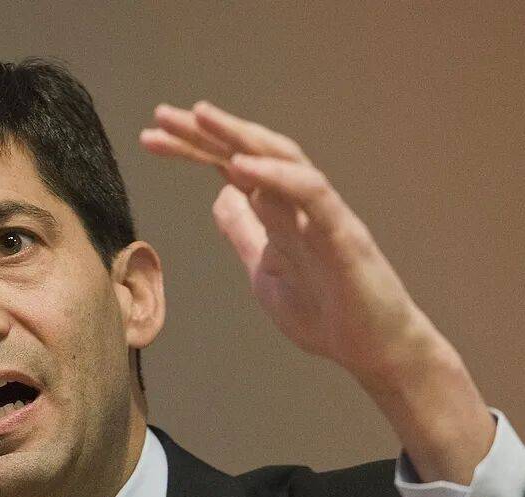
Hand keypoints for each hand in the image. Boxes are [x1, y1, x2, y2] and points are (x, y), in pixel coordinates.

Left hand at [140, 102, 494, 482]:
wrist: (374, 352)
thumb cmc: (325, 311)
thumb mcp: (264, 271)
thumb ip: (244, 232)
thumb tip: (221, 196)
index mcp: (278, 211)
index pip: (230, 167)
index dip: (192, 149)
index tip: (150, 137)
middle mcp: (299, 203)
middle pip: (250, 152)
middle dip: (206, 133)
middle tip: (161, 115)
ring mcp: (322, 215)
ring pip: (283, 159)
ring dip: (240, 136)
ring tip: (200, 116)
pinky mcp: (344, 235)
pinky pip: (312, 195)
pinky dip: (277, 177)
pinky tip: (241, 166)